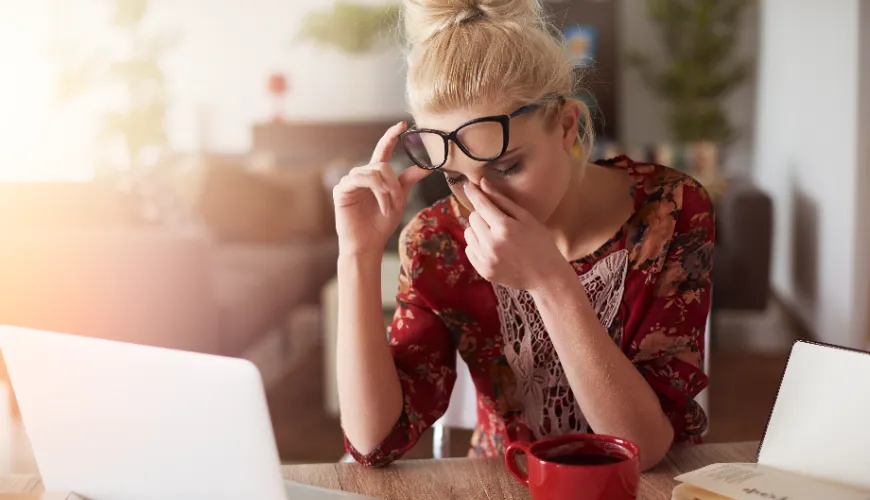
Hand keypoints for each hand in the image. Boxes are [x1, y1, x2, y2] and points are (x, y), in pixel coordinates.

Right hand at [333, 122, 431, 256]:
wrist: (368, 244)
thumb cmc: (380, 225)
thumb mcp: (399, 199)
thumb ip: (408, 181)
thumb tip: (426, 167)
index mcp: (374, 175)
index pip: (383, 150)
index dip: (391, 136)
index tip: (402, 124)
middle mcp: (361, 175)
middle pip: (383, 165)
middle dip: (394, 184)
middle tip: (397, 202)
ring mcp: (349, 181)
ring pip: (374, 172)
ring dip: (387, 191)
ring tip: (389, 208)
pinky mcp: (341, 189)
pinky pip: (362, 180)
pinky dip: (378, 193)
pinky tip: (381, 207)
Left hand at [462, 179, 570, 290]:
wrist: (546, 277)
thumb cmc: (540, 243)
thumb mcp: (526, 218)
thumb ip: (502, 201)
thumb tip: (482, 183)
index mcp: (504, 227)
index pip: (481, 204)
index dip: (473, 193)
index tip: (468, 185)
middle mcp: (492, 243)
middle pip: (473, 217)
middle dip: (482, 215)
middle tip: (498, 221)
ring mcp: (486, 259)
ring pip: (468, 233)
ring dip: (478, 230)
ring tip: (495, 235)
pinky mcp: (483, 270)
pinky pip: (469, 250)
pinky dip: (477, 245)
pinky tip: (493, 248)